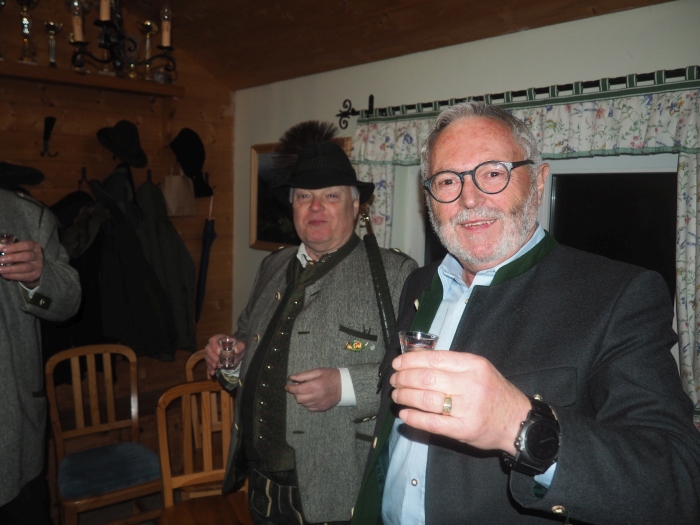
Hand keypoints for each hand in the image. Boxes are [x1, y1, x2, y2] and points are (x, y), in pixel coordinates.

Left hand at [0, 240, 43, 287]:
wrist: (32, 264)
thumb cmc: (22, 253)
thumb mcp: (17, 247)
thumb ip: (8, 246)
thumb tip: (0, 248)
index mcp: (34, 246)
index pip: (27, 245)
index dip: (15, 247)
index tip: (4, 250)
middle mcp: (38, 256)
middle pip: (27, 256)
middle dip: (12, 258)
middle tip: (0, 259)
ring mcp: (37, 266)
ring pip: (25, 268)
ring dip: (11, 269)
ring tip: (0, 269)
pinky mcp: (35, 275)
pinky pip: (23, 276)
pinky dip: (12, 276)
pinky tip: (4, 274)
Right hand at [204, 333, 245, 376]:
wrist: (238, 355)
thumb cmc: (238, 348)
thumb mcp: (241, 345)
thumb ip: (240, 346)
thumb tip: (236, 350)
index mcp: (219, 339)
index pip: (213, 340)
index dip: (214, 346)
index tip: (218, 352)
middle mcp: (213, 346)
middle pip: (207, 349)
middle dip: (211, 355)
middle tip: (217, 360)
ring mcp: (211, 354)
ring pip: (207, 357)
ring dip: (210, 362)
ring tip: (215, 366)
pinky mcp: (212, 361)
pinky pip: (208, 365)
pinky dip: (210, 369)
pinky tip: (213, 372)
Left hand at [286, 368, 340, 411]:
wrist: (345, 385)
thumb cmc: (331, 376)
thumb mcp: (318, 371)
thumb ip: (303, 375)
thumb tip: (291, 378)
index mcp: (315, 386)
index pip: (297, 389)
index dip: (290, 388)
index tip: (287, 386)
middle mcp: (317, 396)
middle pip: (299, 398)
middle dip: (296, 393)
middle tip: (298, 387)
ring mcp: (319, 404)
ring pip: (303, 404)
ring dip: (301, 398)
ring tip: (306, 391)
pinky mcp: (322, 408)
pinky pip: (309, 408)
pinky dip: (307, 403)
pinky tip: (311, 397)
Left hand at [389, 351, 529, 453]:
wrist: (518, 421)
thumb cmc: (494, 392)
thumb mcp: (479, 369)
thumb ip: (451, 364)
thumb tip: (415, 358)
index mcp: (473, 365)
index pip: (434, 359)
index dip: (410, 361)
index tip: (398, 364)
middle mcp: (470, 384)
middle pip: (426, 378)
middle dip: (404, 378)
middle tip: (394, 380)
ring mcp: (468, 408)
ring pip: (426, 399)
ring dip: (405, 396)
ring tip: (396, 395)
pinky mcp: (464, 429)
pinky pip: (432, 423)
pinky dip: (414, 418)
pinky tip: (404, 414)